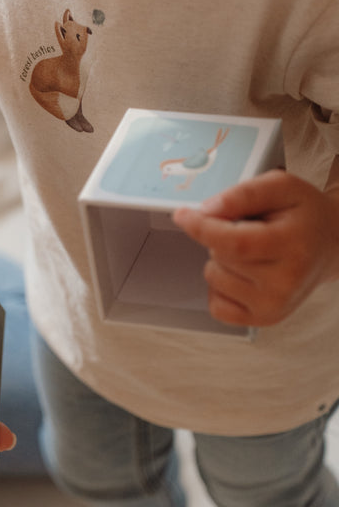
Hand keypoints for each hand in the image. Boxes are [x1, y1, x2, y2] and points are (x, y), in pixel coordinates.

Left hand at [173, 169, 338, 326]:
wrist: (329, 244)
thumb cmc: (303, 215)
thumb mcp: (280, 186)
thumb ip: (243, 194)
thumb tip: (206, 210)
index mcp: (292, 245)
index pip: (235, 243)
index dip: (202, 228)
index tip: (183, 215)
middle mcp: (285, 282)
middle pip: (220, 257)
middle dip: (220, 237)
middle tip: (249, 230)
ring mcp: (274, 306)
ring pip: (213, 278)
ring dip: (220, 260)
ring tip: (250, 251)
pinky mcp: (263, 320)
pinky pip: (216, 305)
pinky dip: (220, 286)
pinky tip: (242, 273)